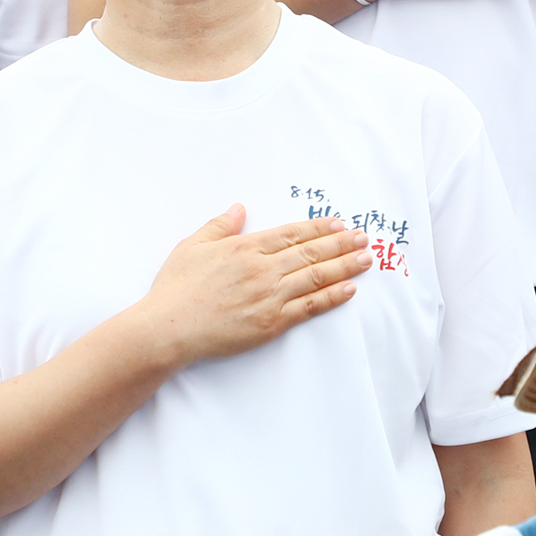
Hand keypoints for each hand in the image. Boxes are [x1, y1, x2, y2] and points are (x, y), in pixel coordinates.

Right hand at [132, 209, 372, 368]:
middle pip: (311, 252)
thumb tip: (240, 208)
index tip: (338, 224)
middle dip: (341, 244)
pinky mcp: (272, 322)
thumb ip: (219, 225)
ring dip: (345, 266)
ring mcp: (270, 296)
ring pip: (316, 277)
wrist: (170, 326)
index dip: (318, 228)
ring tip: (365, 259)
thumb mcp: (192, 246)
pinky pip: (309, 307)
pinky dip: (332, 297)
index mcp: (245, 247)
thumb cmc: (176, 287)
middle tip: (363, 238)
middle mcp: (263, 269)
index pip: (291, 233)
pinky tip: (349, 289)